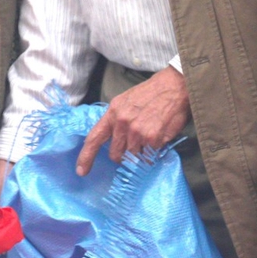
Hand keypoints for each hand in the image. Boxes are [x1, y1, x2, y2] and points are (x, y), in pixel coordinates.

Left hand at [76, 67, 190, 177]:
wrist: (175, 86)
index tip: (81, 171)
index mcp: (112, 114)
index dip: (86, 157)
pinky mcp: (152, 138)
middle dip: (122, 155)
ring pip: (133, 156)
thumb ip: (115, 120)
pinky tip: (158, 138)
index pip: (94, 139)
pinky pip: (149, 155)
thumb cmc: (150, 94)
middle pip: (115, 153)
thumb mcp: (124, 102)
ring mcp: (137, 131)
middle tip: (132, 148)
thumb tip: (111, 139)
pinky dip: (153, 151)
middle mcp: (122, 123)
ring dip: (140, 153)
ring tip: (148, 138)